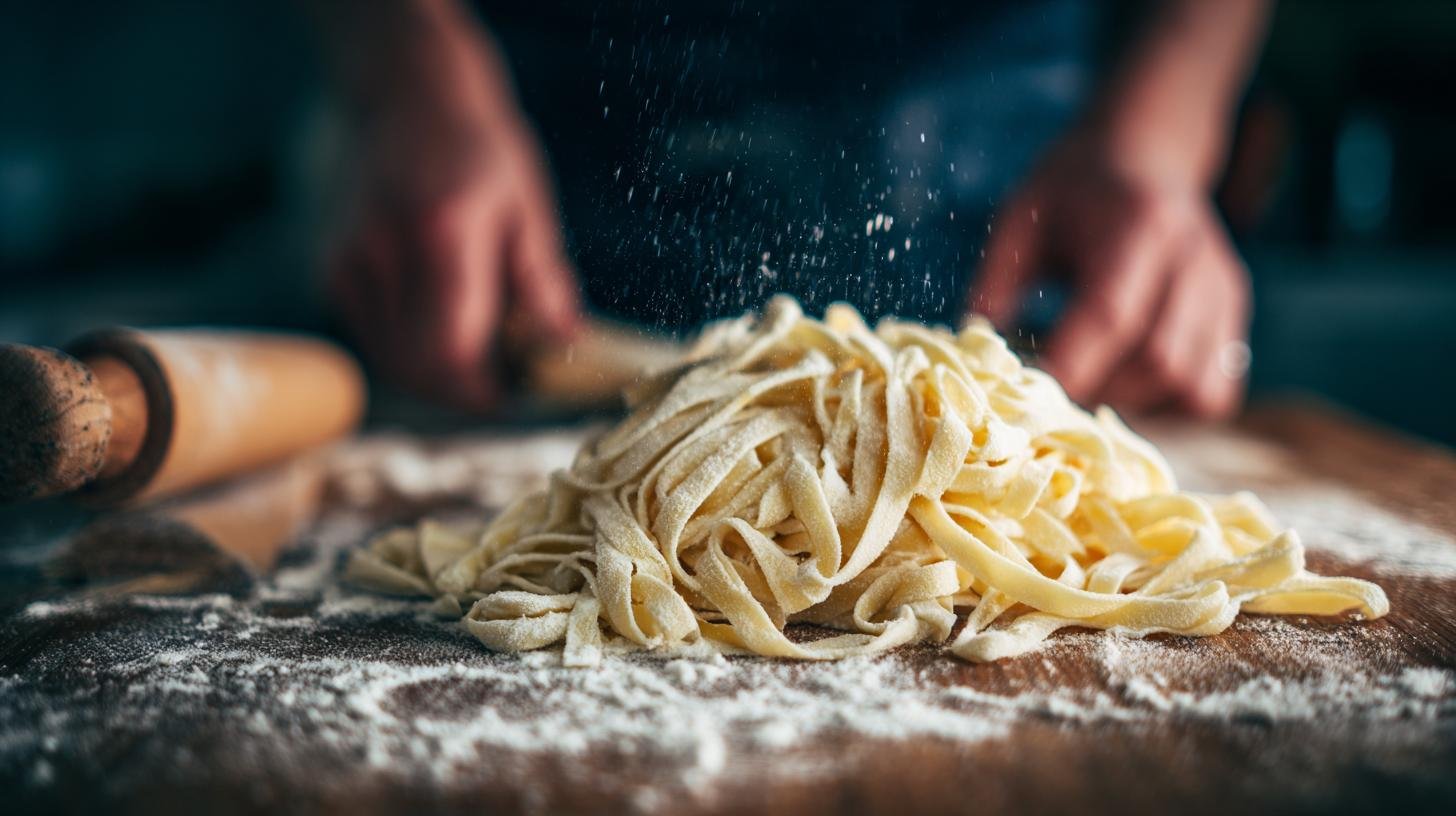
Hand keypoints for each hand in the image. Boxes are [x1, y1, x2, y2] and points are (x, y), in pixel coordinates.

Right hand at [324, 29, 579, 410]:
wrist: (405, 93)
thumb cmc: (475, 145)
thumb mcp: (525, 206)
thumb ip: (541, 281)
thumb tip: (566, 343)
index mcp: (440, 234)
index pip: (452, 349)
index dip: (481, 389)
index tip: (512, 395)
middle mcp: (382, 253)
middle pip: (417, 366)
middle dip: (462, 391)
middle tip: (502, 385)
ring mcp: (347, 263)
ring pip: (391, 360)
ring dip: (435, 376)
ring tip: (479, 359)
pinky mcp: (330, 271)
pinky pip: (374, 336)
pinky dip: (409, 350)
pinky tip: (442, 328)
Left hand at [972, 136, 1250, 418]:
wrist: (1143, 156)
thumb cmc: (1072, 193)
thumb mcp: (1020, 220)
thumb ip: (995, 284)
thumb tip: (975, 356)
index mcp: (1139, 226)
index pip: (1110, 314)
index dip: (1069, 364)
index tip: (1026, 391)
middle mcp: (1194, 258)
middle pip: (1156, 358)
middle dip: (1098, 389)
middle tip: (1053, 389)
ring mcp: (1222, 289)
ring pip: (1189, 383)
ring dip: (1132, 402)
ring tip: (1090, 379)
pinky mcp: (1233, 314)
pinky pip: (1213, 391)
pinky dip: (1169, 404)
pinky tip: (1130, 381)